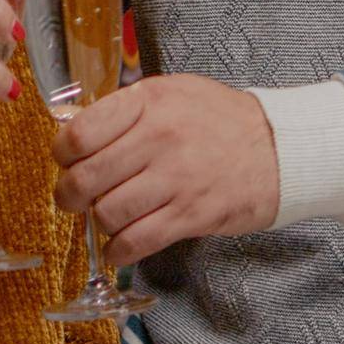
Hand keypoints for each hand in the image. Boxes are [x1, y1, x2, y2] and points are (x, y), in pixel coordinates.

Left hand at [52, 74, 279, 264]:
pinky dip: (119, 250)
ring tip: (106, 217)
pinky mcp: (192, 214)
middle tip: (73, 198)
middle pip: (85, 179)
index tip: (66, 161)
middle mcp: (158, 138)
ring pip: (107, 213)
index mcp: (148, 101)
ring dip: (98, 222)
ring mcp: (176, 179)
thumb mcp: (171, 92)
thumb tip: (70, 127)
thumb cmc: (219, 118)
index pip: (79, 134)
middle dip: (69, 196)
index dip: (61, 154)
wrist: (281, 146)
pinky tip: (120, 245)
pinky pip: (136, 242)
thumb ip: (123, 108)